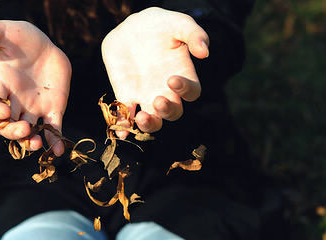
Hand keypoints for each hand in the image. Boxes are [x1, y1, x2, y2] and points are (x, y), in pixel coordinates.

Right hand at [0, 20, 70, 155]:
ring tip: (36, 144)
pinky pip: (53, 129)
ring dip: (31, 142)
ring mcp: (34, 108)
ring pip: (29, 133)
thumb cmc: (18, 37)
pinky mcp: (53, 109)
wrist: (43, 44)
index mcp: (1, 87)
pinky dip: (55, 141)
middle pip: (8, 126)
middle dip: (14, 132)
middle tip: (24, 129)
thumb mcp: (1, 32)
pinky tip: (58, 152)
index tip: (3, 111)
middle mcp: (15, 103)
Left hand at [101, 7, 208, 137]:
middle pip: (173, 113)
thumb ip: (194, 34)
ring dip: (149, 124)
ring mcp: (146, 97)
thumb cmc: (160, 25)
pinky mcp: (126, 97)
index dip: (185, 90)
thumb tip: (204, 52)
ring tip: (141, 117)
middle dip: (167, 111)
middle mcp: (167, 91)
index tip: (172, 79)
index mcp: (183, 75)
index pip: (191, 93)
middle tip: (158, 100)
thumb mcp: (178, 23)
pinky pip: (127, 117)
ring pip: (153, 121)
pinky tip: (120, 130)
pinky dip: (123, 125)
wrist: (130, 28)